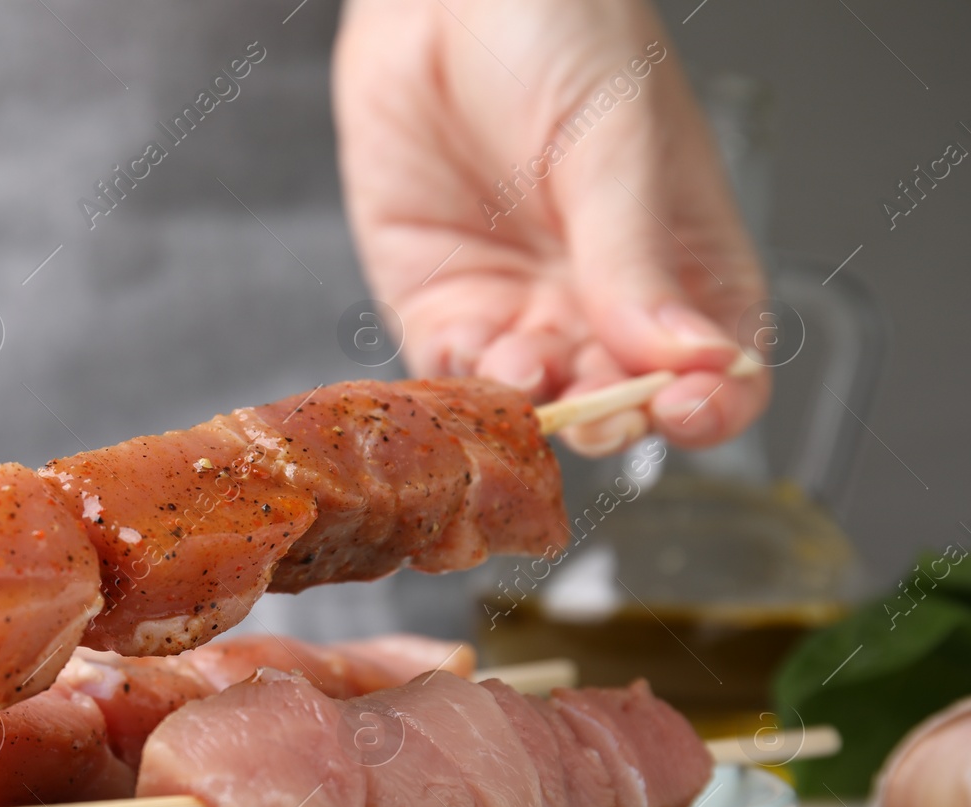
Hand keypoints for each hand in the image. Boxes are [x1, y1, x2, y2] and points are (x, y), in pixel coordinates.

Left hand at [334, 0, 769, 455]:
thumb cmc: (556, 29)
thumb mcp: (615, 140)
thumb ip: (637, 256)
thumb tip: (691, 359)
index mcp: (681, 259)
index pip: (718, 368)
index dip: (710, 405)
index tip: (684, 408)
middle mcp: (602, 299)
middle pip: (622, 401)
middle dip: (608, 415)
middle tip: (590, 403)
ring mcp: (521, 307)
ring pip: (537, 403)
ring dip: (532, 404)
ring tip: (520, 363)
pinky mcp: (440, 306)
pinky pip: (454, 379)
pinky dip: (461, 395)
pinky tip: (465, 370)